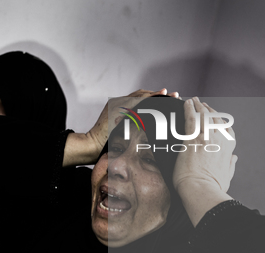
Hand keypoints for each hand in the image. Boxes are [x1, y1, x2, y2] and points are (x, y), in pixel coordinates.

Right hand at [63, 88, 178, 166]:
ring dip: (155, 95)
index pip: (140, 100)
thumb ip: (132, 129)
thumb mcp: (121, 136)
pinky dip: (147, 99)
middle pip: (142, 95)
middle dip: (158, 95)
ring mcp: (116, 105)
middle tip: (174, 94)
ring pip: (139, 96)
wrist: (90, 147)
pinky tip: (158, 99)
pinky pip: (134, 101)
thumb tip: (148, 133)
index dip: (154, 98)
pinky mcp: (115, 109)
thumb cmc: (104, 146)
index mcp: (120, 109)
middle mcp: (118, 104)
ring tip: (169, 95)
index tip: (168, 98)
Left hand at [173, 97, 236, 192]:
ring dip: (198, 106)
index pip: (227, 128)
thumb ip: (231, 164)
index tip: (214, 115)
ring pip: (203, 116)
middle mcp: (220, 140)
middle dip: (208, 109)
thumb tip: (235, 158)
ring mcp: (206, 138)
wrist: (201, 189)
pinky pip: (191, 118)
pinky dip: (189, 109)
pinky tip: (186, 103)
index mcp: (228, 148)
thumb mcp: (227, 175)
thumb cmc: (212, 187)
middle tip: (201, 103)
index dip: (220, 119)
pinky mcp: (192, 139)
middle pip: (215, 118)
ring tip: (193, 100)